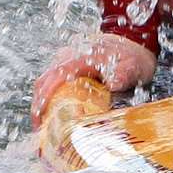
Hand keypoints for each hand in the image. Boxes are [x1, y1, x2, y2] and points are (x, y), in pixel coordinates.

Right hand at [30, 33, 154, 124]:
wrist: (133, 41)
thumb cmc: (132, 56)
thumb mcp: (133, 66)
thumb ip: (124, 75)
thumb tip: (114, 84)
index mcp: (81, 57)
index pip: (55, 76)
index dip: (44, 97)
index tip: (40, 116)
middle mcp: (69, 57)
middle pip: (43, 81)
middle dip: (38, 106)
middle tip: (40, 131)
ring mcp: (67, 61)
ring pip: (45, 82)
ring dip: (42, 104)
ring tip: (45, 128)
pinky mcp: (68, 67)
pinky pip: (53, 83)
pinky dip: (49, 99)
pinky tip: (54, 116)